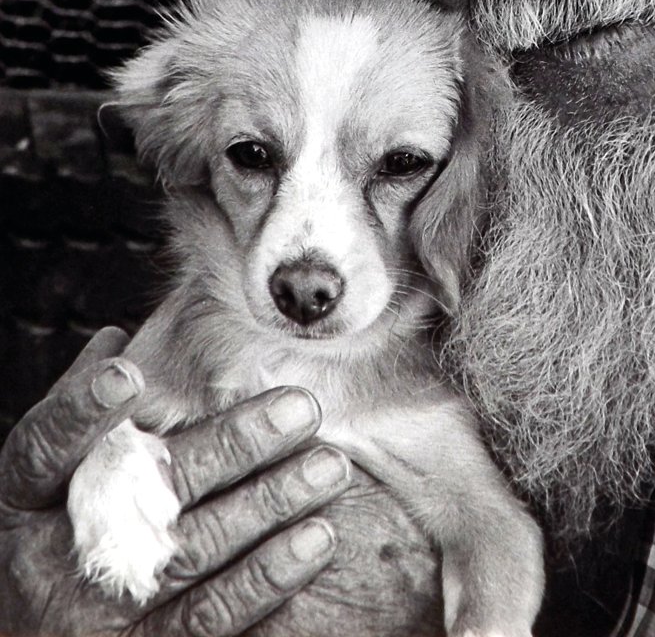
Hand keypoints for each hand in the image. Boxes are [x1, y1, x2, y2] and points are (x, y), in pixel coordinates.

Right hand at [0, 329, 351, 635]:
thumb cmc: (61, 535)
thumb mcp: (51, 480)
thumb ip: (83, 414)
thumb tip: (116, 341)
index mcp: (26, 499)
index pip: (43, 449)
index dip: (80, 412)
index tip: (129, 374)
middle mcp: (54, 558)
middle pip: (145, 493)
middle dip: (231, 445)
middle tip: (302, 406)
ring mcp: (99, 614)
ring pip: (192, 552)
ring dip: (269, 504)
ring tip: (328, 466)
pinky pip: (212, 615)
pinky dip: (268, 575)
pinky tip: (317, 537)